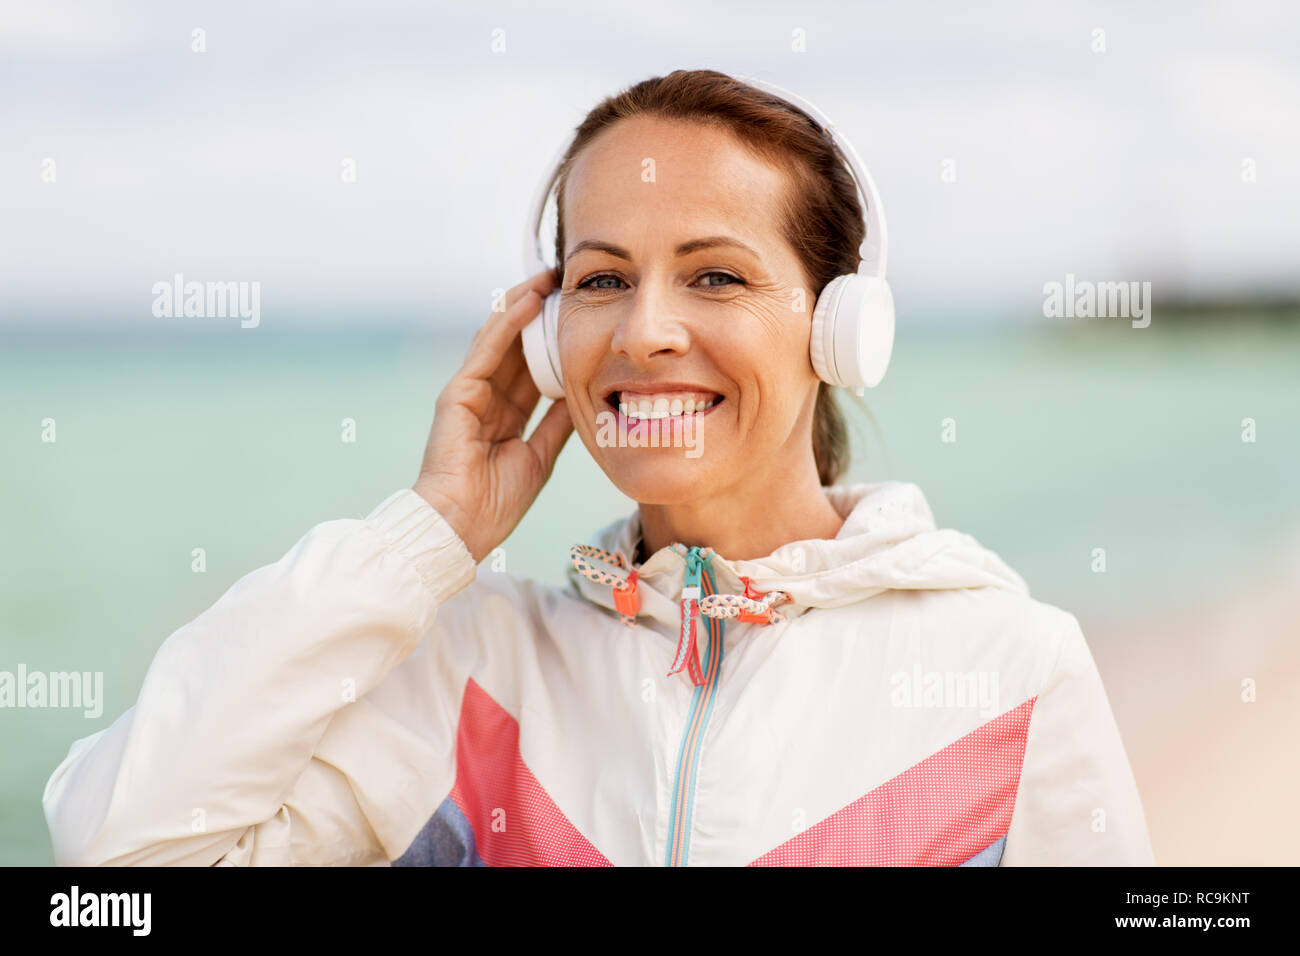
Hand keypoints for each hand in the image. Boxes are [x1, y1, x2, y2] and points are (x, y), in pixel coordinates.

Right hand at [412, 270, 572, 563]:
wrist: (461, 527)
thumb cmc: (495, 504)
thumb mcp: (540, 457)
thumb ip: (557, 423)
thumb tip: (582, 394)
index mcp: (504, 416)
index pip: (531, 368)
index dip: (552, 341)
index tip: (576, 315)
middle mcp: (485, 399)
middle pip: (515, 346)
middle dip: (538, 313)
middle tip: (564, 282)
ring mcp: (468, 393)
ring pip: (499, 339)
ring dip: (522, 306)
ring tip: (547, 278)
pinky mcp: (457, 393)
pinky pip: (487, 350)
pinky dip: (507, 324)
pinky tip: (527, 301)